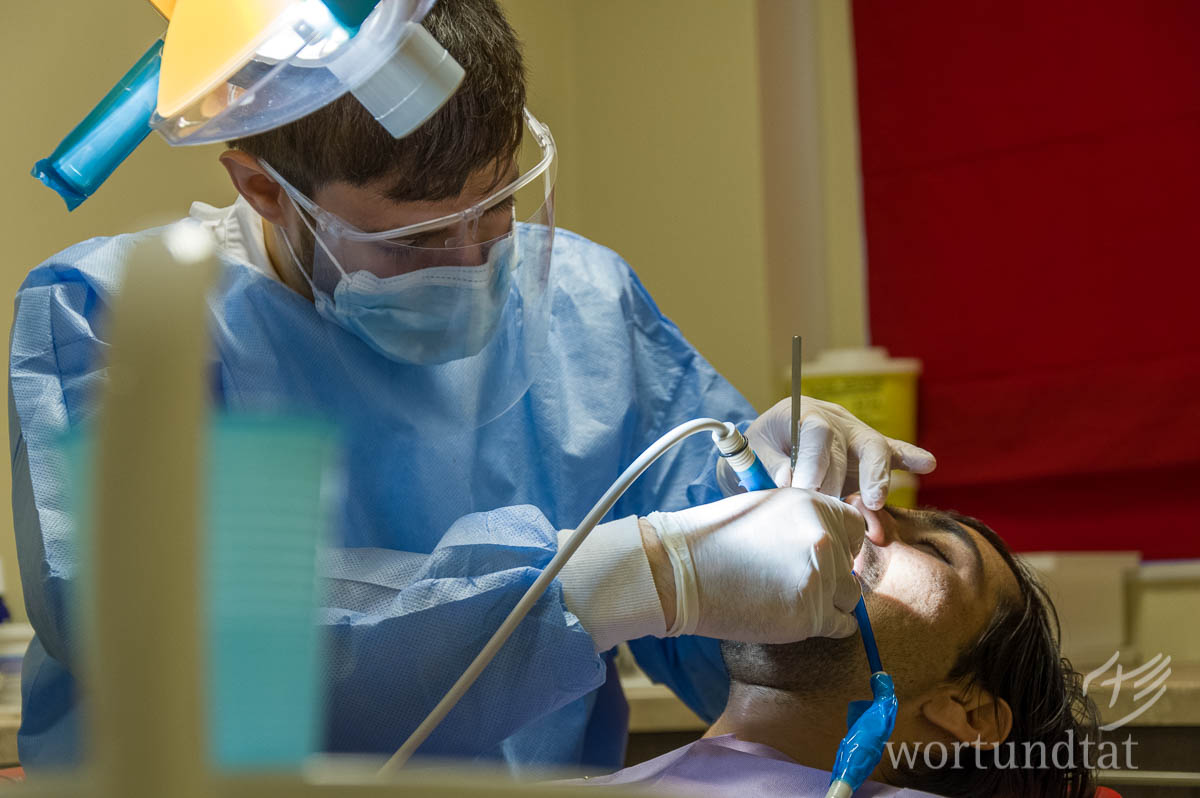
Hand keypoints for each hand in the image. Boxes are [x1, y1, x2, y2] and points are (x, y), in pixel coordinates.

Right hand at [644, 488, 865, 642]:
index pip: (855, 527)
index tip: (823, 556)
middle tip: (794, 581)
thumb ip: (803, 520)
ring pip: (848, 596)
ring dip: (827, 601)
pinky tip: (800, 618)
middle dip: (830, 576)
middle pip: (851, 565)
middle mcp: (823, 536)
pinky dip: (828, 626)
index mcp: (812, 504)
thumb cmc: (713, 540)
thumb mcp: (764, 509)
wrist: (680, 572)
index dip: (841, 544)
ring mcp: (819, 577)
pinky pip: (843, 626)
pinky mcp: (811, 614)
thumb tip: (833, 541)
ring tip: (791, 600)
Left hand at [718, 397, 935, 509]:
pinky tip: (927, 463)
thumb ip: (768, 463)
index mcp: (802, 413)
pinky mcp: (867, 452)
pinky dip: (910, 457)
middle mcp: (834, 419)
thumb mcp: (751, 451)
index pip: (817, 432)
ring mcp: (854, 435)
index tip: (803, 489)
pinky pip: (893, 452)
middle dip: (840, 479)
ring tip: (875, 500)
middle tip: (829, 504)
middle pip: (851, 444)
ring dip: (878, 476)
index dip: (813, 461)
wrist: (769, 445)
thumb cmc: (760, 449)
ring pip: (876, 448)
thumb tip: (788, 479)